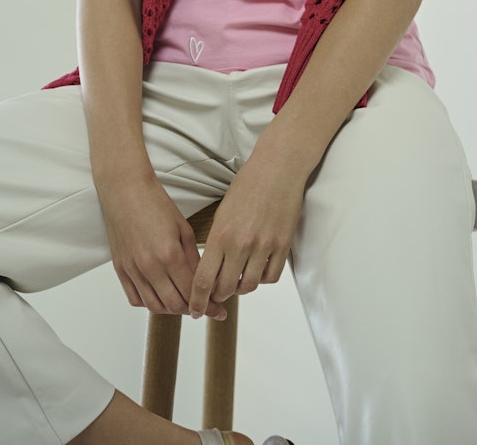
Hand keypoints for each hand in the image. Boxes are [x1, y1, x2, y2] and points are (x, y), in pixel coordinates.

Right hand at [97, 171, 227, 318]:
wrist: (126, 190)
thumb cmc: (156, 204)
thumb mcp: (183, 228)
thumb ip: (193, 259)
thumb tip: (204, 280)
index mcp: (170, 254)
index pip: (193, 291)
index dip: (209, 304)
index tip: (219, 312)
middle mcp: (150, 267)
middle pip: (175, 305)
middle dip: (192, 309)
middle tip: (204, 307)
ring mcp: (132, 270)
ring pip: (155, 306)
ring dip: (172, 309)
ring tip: (184, 303)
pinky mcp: (120, 269)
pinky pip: (135, 299)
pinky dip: (150, 303)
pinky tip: (160, 297)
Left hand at [188, 149, 306, 317]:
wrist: (278, 167)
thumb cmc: (248, 185)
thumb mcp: (223, 211)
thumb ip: (217, 241)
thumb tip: (212, 268)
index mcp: (221, 234)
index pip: (203, 280)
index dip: (197, 300)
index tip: (194, 310)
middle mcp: (241, 244)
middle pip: (225, 288)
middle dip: (218, 295)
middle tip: (217, 292)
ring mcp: (263, 246)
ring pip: (248, 286)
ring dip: (241, 286)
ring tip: (239, 277)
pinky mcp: (283, 245)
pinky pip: (270, 277)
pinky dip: (262, 278)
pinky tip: (258, 268)